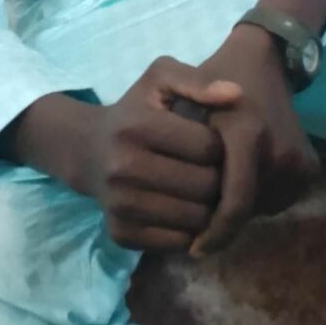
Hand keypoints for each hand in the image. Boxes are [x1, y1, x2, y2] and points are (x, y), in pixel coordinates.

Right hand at [80, 58, 240, 252]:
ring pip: (197, 219)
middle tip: (211, 171)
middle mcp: (123, 167)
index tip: (211, 144)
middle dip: (218, 179)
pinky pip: (179, 244)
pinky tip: (183, 210)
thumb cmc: (135, 111)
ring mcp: (120, 205)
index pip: (209, 147)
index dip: (219, 146)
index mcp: (137, 126)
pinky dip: (189, 231)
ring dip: (208, 208)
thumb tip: (237, 95)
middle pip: (205, 186)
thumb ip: (197, 80)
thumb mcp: (159, 80)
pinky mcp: (120, 233)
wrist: (88, 151)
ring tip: (200, 191)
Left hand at [190, 26, 320, 255]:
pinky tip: (242, 179)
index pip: (233, 205)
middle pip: (248, 211)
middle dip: (223, 222)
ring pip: (263, 208)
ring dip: (241, 209)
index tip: (194, 248)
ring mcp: (300, 161)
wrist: (264, 58)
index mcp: (248, 137)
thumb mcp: (188, 103)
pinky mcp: (311, 168)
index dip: (214, 233)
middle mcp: (280, 153)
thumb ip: (181, 151)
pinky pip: (279, 198)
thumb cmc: (216, 78)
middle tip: (200, 225)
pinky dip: (259, 197)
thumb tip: (176, 207)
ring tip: (219, 191)